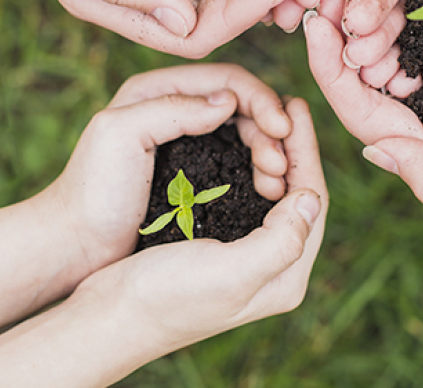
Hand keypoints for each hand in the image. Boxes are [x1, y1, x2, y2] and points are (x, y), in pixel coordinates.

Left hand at [41, 63, 299, 275]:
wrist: (74, 246)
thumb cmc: (91, 192)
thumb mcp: (121, 136)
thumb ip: (172, 109)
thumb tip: (229, 101)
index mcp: (157, 89)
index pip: (227, 78)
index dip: (260, 100)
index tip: (281, 130)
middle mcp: (176, 108)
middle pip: (242, 105)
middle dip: (269, 129)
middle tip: (280, 165)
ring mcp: (187, 141)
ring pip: (245, 134)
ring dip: (268, 152)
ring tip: (277, 182)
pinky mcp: (195, 173)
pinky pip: (238, 161)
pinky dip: (258, 170)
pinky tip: (268, 190)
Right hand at [70, 96, 326, 357]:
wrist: (109, 318)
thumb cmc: (165, 298)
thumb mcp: (231, 273)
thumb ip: (282, 240)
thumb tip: (313, 197)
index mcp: (286, 276)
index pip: (313, 200)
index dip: (307, 149)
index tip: (295, 104)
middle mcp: (274, 269)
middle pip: (298, 194)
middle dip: (292, 147)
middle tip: (281, 106)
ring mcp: (247, 258)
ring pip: (274, 194)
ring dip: (270, 154)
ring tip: (261, 121)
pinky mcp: (219, 248)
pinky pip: (247, 198)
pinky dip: (246, 166)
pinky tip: (235, 144)